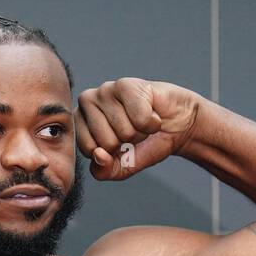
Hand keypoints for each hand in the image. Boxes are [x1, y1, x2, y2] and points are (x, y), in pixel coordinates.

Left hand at [74, 78, 200, 178]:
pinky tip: (152, 112)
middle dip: (127, 142)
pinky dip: (152, 123)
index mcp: (79, 122)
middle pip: (107, 142)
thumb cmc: (145, 143)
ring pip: (125, 131)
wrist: (177, 125)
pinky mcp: (126, 84)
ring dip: (141, 132)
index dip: (112, 152)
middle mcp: (86, 102)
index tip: (120, 142)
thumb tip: (98, 155)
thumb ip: (104, 171)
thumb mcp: (122, 167)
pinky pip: (140, 119)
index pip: (89, 150)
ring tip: (142, 120)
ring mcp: (105, 90)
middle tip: (134, 129)